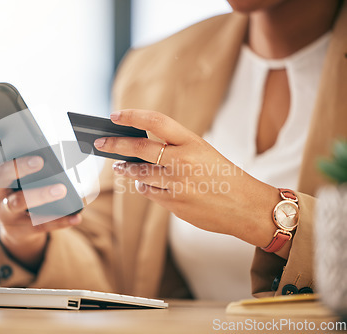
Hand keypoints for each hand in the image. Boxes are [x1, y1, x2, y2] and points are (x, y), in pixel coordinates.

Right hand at [0, 134, 81, 269]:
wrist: (15, 226)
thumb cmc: (18, 188)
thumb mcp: (14, 174)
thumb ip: (22, 159)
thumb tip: (51, 147)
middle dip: (18, 167)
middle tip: (39, 161)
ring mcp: (4, 211)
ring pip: (18, 202)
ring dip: (40, 194)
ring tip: (62, 189)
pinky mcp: (19, 228)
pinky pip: (40, 224)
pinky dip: (59, 220)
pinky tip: (75, 217)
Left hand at [94, 109, 280, 251]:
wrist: (246, 207)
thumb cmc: (223, 175)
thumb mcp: (203, 152)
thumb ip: (173, 148)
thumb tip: (137, 150)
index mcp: (192, 142)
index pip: (156, 121)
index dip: (132, 115)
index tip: (114, 115)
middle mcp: (183, 161)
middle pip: (138, 149)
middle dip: (114, 145)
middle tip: (100, 142)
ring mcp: (177, 185)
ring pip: (139, 174)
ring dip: (126, 170)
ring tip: (119, 167)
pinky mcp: (174, 204)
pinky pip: (149, 192)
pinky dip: (144, 187)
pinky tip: (143, 184)